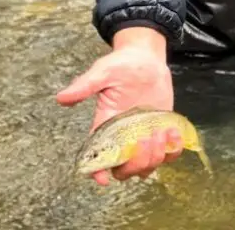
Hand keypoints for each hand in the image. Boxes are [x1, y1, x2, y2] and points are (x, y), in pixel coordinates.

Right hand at [56, 26, 181, 184]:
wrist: (146, 57)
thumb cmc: (122, 64)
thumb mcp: (102, 72)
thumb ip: (85, 86)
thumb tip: (61, 98)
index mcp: (106, 127)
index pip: (99, 157)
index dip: (98, 172)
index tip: (103, 178)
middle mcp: (124, 138)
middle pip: (125, 170)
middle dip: (135, 163)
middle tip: (146, 139)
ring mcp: (144, 137)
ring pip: (147, 167)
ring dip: (155, 158)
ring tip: (162, 132)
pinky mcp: (162, 132)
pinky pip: (168, 154)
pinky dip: (172, 151)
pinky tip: (173, 132)